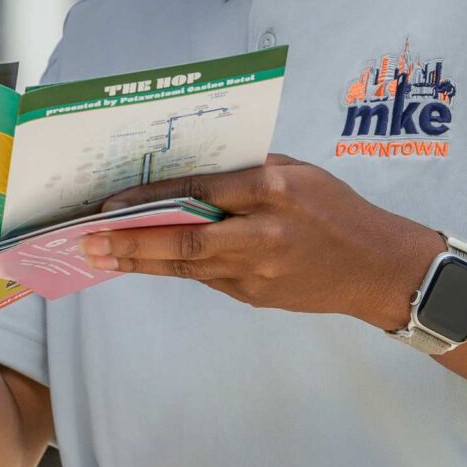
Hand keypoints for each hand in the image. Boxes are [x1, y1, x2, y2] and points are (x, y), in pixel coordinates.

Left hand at [84, 154, 438, 327]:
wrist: (378, 269)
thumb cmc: (337, 209)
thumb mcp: (297, 172)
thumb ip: (245, 170)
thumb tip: (187, 172)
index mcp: (273, 191)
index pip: (199, 191)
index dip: (150, 197)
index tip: (112, 202)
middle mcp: (262, 235)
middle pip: (185, 241)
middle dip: (131, 242)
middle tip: (88, 240)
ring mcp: (258, 273)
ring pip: (186, 267)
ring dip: (139, 262)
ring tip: (98, 256)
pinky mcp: (254, 296)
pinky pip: (205, 278)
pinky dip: (172, 268)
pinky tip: (141, 262)